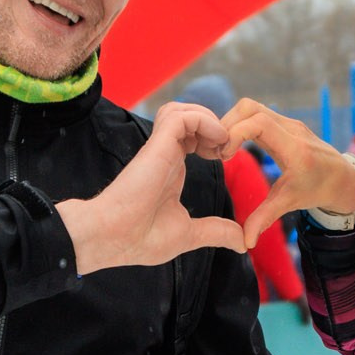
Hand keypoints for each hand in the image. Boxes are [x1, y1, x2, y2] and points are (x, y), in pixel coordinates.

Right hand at [58, 103, 246, 274]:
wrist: (112, 238)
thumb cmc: (140, 238)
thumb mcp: (189, 234)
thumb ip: (216, 232)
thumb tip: (242, 243)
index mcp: (171, 168)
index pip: (192, 136)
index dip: (214, 139)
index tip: (226, 158)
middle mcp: (166, 154)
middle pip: (189, 117)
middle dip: (216, 126)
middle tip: (228, 148)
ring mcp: (161, 148)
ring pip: (184, 110)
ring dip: (209, 119)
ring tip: (222, 143)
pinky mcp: (158, 145)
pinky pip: (183, 117)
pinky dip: (205, 121)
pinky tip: (216, 142)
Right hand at [218, 100, 354, 246]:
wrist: (341, 179)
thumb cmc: (316, 190)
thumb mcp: (290, 203)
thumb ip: (265, 218)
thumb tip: (246, 242)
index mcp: (294, 148)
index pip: (258, 123)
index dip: (234, 133)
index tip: (224, 156)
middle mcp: (291, 129)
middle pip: (250, 107)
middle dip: (226, 124)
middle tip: (217, 149)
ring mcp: (288, 123)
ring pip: (251, 107)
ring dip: (231, 123)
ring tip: (222, 147)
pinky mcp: (284, 123)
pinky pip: (257, 113)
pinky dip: (240, 123)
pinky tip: (233, 144)